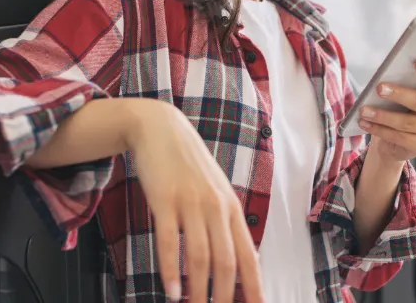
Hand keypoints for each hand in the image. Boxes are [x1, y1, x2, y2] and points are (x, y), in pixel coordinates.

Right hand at [124, 99, 264, 302]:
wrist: (161, 129)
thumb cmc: (188, 164)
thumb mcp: (215, 191)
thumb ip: (224, 221)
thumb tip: (238, 257)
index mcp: (232, 208)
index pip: (249, 256)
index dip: (254, 287)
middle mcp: (217, 208)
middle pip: (226, 263)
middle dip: (224, 296)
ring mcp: (191, 204)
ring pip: (200, 257)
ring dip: (198, 290)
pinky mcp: (166, 200)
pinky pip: (170, 242)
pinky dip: (170, 270)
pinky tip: (170, 290)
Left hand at [357, 59, 415, 163]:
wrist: (399, 139)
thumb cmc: (400, 106)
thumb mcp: (402, 93)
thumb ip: (399, 83)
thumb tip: (382, 81)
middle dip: (398, 95)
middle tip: (379, 89)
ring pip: (407, 123)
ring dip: (382, 116)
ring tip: (364, 111)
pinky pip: (400, 138)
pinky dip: (380, 130)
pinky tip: (365, 124)